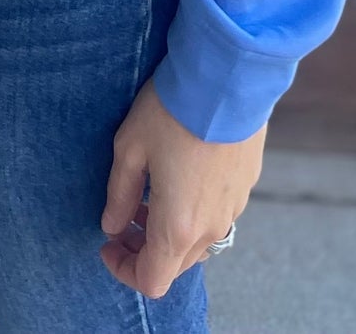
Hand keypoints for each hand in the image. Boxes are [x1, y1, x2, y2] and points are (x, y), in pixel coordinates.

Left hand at [99, 78, 264, 296]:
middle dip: (145, 250)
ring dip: (171, 232)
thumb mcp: (130, 148)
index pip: (151, 280)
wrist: (227, 75)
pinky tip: (181, 175)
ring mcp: (233, 208)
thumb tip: (113, 225)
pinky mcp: (246, 185)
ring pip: (199, 242)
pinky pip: (217, 216)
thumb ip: (120, 195)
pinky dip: (194, 213)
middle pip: (175, 265)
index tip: (108, 243)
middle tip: (124, 218)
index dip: (124, 269)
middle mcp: (210, 227)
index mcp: (178, 227)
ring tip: (152, 194)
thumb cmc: (172, 111)